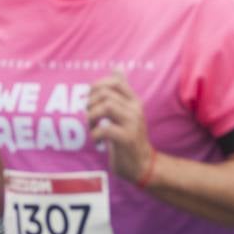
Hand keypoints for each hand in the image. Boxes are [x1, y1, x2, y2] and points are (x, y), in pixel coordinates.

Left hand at [86, 72, 155, 186]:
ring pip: (106, 107)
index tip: (90, 101)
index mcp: (134, 101)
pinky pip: (105, 129)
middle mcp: (135, 109)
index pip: (115, 82)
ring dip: (92, 118)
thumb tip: (118, 67)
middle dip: (90, 105)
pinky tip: (97, 142)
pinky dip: (95, 135)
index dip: (97, 87)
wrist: (142, 165)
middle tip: (90, 119)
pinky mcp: (128, 138)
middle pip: (105, 94)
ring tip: (93, 129)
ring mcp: (133, 123)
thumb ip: (121, 92)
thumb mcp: (127, 112)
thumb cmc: (129, 137)